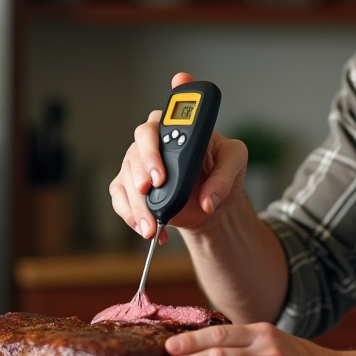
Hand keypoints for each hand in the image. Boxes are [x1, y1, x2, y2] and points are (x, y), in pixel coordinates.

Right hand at [109, 72, 247, 242]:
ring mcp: (139, 166)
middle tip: (149, 193)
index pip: (154, 128)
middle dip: (139, 177)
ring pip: (126, 180)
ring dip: (136, 206)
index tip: (160, 175)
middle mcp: (152, 144)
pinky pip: (119, 199)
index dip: (152, 150)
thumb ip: (224, 176)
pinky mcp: (132, 188)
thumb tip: (208, 200)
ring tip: (152, 227)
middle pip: (134, 154)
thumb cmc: (221, 169)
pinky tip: (146, 228)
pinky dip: (130, 216)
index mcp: (175, 129)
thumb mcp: (235, 161)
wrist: (211, 197)